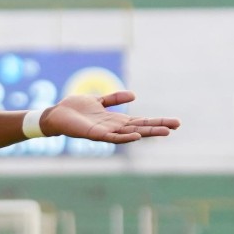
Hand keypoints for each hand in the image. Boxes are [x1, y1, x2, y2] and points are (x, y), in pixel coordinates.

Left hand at [42, 92, 179, 142]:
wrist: (56, 114)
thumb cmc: (75, 108)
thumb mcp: (98, 100)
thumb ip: (114, 99)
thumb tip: (133, 96)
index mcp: (115, 120)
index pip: (141, 121)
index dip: (157, 121)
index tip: (174, 122)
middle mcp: (113, 127)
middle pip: (140, 127)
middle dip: (158, 127)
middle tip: (177, 126)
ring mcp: (105, 132)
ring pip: (130, 133)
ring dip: (147, 132)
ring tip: (164, 131)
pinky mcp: (94, 134)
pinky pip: (112, 137)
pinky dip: (124, 137)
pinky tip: (136, 135)